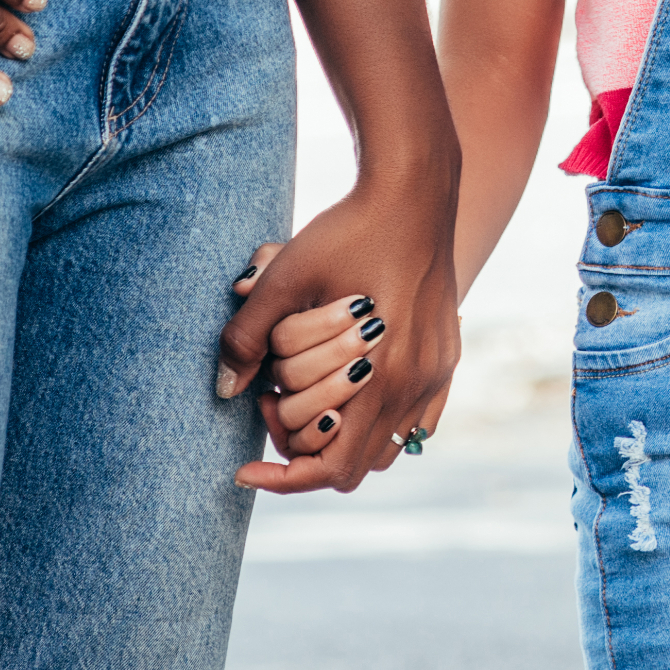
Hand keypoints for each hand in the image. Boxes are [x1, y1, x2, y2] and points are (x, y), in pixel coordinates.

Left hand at [217, 192, 461, 493]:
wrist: (413, 190)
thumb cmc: (348, 230)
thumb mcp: (287, 279)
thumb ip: (248, 339)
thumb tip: (224, 390)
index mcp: (382, 375)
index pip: (330, 467)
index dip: (282, 479)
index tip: (244, 470)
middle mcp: (416, 383)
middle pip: (355, 467)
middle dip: (304, 453)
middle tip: (268, 405)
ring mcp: (437, 372)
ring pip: (388, 448)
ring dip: (344, 440)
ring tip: (305, 399)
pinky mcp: (446, 356)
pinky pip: (416, 420)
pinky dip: (380, 422)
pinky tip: (350, 392)